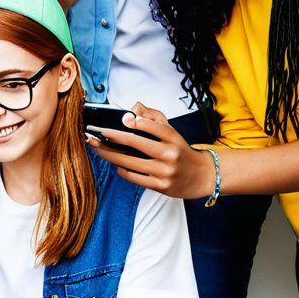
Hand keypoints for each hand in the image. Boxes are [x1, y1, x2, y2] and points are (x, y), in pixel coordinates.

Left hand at [85, 102, 214, 199]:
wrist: (201, 176)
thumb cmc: (180, 150)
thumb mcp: (171, 130)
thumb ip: (152, 117)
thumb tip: (132, 111)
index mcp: (173, 138)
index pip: (153, 125)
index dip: (136, 121)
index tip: (122, 119)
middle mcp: (170, 154)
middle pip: (135, 143)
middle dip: (113, 137)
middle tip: (97, 133)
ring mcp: (165, 172)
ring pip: (130, 162)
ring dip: (110, 155)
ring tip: (97, 148)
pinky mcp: (160, 186)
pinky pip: (134, 177)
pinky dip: (122, 170)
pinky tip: (116, 165)